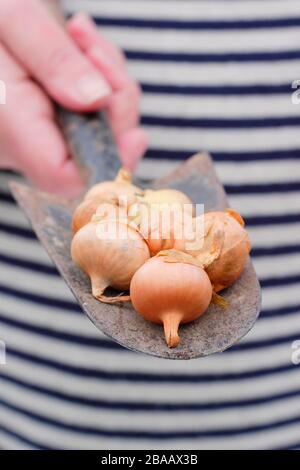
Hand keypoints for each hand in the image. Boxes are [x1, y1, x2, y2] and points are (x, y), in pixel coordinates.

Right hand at [0, 0, 146, 196]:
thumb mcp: (15, 22)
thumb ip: (55, 60)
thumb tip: (99, 99)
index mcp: (11, 124)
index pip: (65, 175)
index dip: (108, 163)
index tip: (137, 136)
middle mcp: (25, 142)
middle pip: (93, 150)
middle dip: (116, 100)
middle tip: (95, 52)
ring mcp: (40, 136)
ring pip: (100, 129)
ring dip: (109, 82)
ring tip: (80, 37)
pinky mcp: (53, 124)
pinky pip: (92, 114)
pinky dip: (101, 81)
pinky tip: (81, 49)